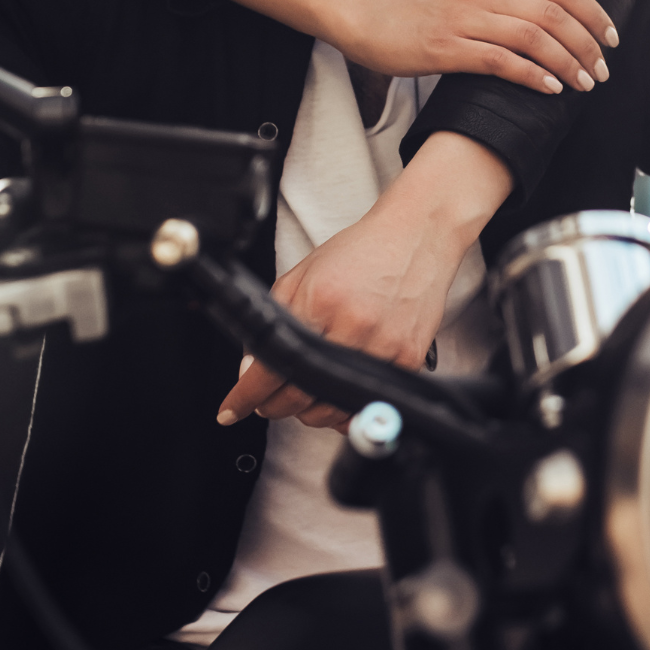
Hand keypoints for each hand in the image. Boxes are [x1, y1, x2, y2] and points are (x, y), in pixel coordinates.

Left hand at [216, 133, 513, 430]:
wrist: (417, 237)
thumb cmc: (361, 252)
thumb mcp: (304, 274)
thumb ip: (274, 318)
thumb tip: (251, 368)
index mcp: (322, 302)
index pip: (272, 366)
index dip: (246, 395)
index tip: (232, 409)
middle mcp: (354, 328)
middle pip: (299, 397)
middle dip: (273, 406)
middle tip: (265, 401)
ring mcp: (385, 347)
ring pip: (332, 410)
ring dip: (308, 411)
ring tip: (302, 395)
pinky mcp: (408, 360)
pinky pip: (366, 405)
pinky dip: (344, 409)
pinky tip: (334, 397)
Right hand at [340, 0, 616, 93]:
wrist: (366, 11)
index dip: (592, 12)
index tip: (610, 37)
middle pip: (552, 13)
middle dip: (586, 43)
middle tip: (602, 68)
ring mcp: (464, 18)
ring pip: (531, 38)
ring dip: (565, 63)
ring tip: (583, 83)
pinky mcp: (446, 48)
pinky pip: (499, 61)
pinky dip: (530, 75)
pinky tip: (549, 89)